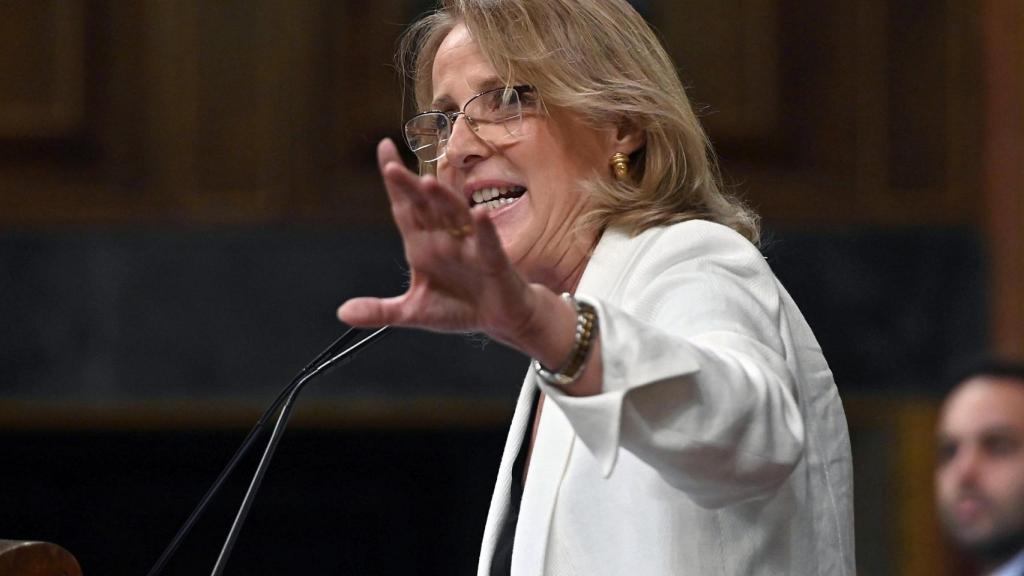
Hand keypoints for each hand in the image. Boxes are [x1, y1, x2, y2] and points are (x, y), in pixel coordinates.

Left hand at [337, 139, 547, 348]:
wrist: (499, 320)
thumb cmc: (459, 307)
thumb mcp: (413, 312)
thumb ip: (380, 311)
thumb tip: (343, 313)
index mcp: (421, 245)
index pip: (404, 206)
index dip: (394, 181)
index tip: (383, 147)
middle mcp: (444, 238)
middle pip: (424, 206)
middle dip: (409, 187)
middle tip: (390, 168)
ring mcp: (469, 245)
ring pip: (455, 215)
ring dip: (443, 199)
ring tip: (428, 183)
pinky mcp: (493, 260)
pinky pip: (488, 242)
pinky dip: (484, 228)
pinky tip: (479, 214)